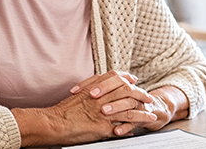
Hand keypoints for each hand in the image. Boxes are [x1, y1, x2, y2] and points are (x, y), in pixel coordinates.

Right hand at [12, 70, 157, 146]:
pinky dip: (133, 126)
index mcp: (95, 89)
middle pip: (127, 91)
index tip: (134, 80)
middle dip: (140, 94)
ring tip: (152, 114)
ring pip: (129, 109)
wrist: (53, 124)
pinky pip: (123, 126)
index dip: (127, 78)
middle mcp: (102, 98)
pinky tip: (140, 127)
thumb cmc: (62, 111)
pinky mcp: (104, 126)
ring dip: (143, 112)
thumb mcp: (77, 94)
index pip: (116, 78)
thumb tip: (101, 87)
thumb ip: (90, 88)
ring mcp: (104, 112)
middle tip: (149, 97)